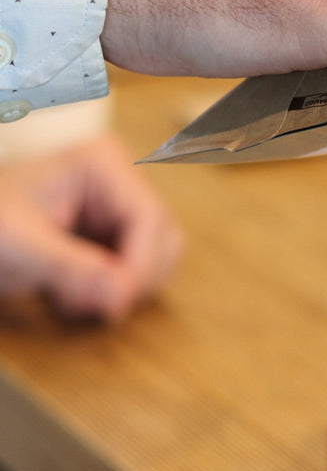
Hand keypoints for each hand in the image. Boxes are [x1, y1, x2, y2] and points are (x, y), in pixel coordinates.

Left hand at [0, 136, 182, 321]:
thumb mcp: (19, 245)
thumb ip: (70, 268)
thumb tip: (122, 296)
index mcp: (103, 164)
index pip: (149, 218)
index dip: (140, 266)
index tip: (114, 305)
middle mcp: (122, 182)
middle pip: (163, 240)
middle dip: (132, 280)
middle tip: (89, 306)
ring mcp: (122, 210)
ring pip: (159, 259)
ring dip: (125, 290)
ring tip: (72, 298)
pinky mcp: (116, 236)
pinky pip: (141, 271)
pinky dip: (116, 293)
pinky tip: (75, 294)